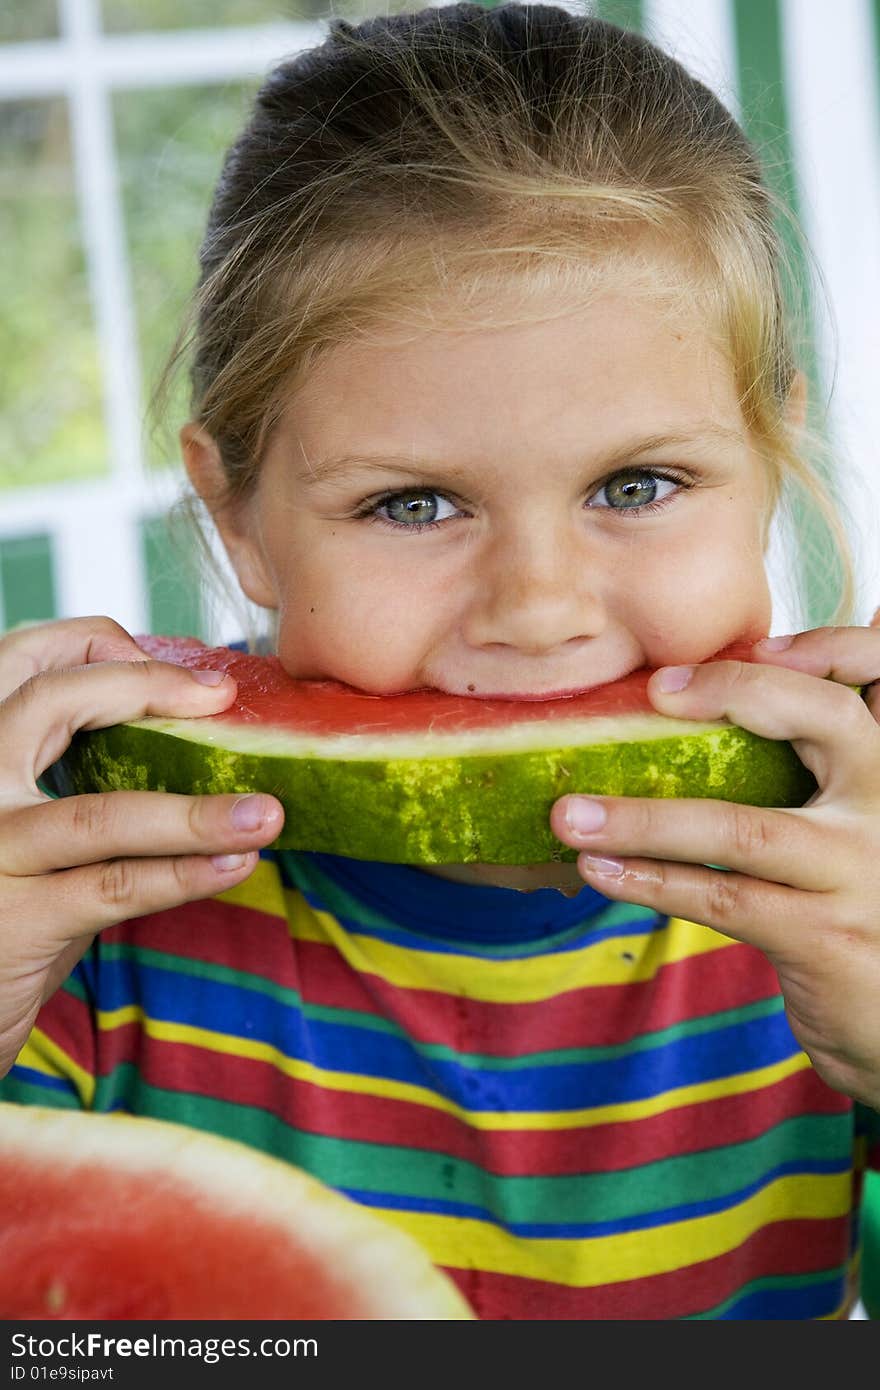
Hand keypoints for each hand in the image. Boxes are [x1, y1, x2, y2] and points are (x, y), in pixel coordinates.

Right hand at [0, 617, 283, 1077]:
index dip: (91, 640)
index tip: (169, 660)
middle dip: (144, 688)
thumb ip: (80, 779)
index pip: (18, 662)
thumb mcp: (31, 827)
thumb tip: (190, 733)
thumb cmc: (8, 909)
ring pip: (99, 814)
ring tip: (266, 811)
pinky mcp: (15, 920)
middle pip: (48, 705)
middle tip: (221, 697)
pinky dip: (182, 874)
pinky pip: (113, 887)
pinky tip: (235, 864)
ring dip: (194, 811)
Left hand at [550, 622, 879, 1108]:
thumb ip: (803, 766)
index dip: (822, 645)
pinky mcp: (825, 934)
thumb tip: (687, 705)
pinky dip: (652, 882)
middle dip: (735, 691)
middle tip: (656, 691)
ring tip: (569, 815)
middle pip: (824, 718)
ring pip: (743, 826)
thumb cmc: (845, 903)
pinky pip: (723, 896)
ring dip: (644, 819)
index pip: (872, 673)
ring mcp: (861, 870)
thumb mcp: (844, 823)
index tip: (755, 645)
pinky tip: (599, 871)